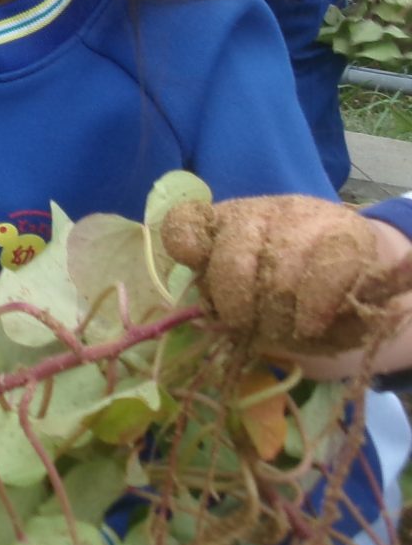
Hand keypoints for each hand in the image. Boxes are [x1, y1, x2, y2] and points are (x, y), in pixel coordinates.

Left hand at [161, 195, 411, 363]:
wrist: (358, 266)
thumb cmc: (286, 284)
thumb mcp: (246, 287)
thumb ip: (221, 295)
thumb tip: (207, 317)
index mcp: (222, 225)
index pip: (187, 223)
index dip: (185, 245)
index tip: (195, 267)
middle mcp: (257, 215)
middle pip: (233, 258)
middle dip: (236, 300)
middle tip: (245, 324)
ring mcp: (303, 221)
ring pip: (279, 273)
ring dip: (278, 313)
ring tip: (285, 329)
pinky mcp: (346, 236)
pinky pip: (324, 277)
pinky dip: (314, 309)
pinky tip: (310, 325)